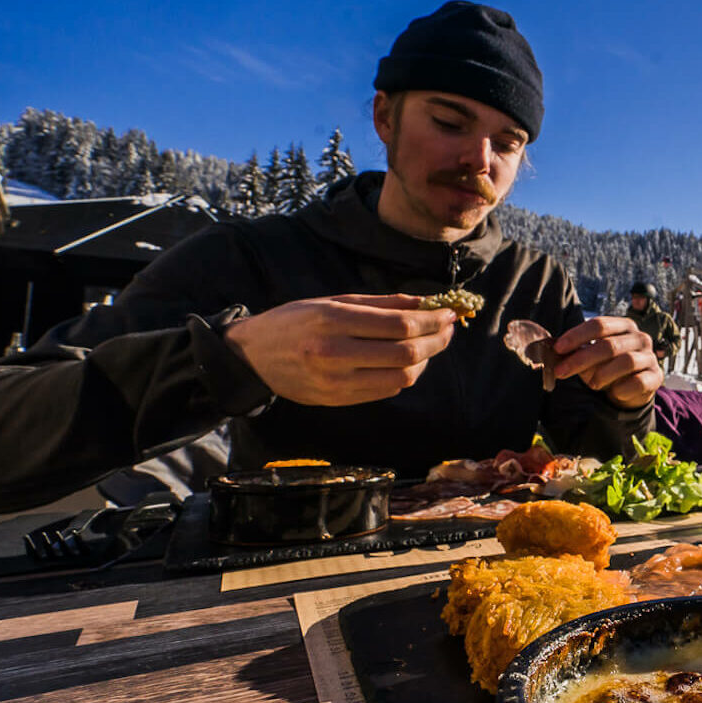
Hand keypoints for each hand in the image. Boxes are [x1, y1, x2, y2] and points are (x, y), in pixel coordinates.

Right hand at [223, 294, 456, 406]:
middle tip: (449, 329)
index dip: (432, 321)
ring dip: (424, 362)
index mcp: (333, 321)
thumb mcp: (333, 301)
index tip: (449, 313)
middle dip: (436, 341)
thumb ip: (381, 303)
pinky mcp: (336, 401)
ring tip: (429, 344)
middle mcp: (335, 354)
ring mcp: (335, 382)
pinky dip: (403, 376)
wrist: (252, 355)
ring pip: (401, 378)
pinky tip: (406, 362)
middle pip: (406, 354)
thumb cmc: (294, 320)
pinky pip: (384, 391)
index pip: (399, 325)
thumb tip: (425, 303)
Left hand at [552, 316, 662, 408]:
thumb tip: (554, 352)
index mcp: (623, 325)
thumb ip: (577, 352)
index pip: (599, 325)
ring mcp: (650, 356)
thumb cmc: (609, 366)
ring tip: (591, 384)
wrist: (634, 387)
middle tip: (561, 372)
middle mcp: (640, 337)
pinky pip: (638, 382)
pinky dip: (622, 388)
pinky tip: (614, 392)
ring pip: (626, 361)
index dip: (577, 336)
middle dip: (581, 359)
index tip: (558, 349)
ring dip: (602, 374)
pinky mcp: (656, 376)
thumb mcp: (592, 357)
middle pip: (609, 344)